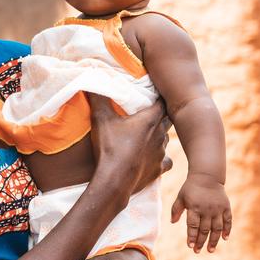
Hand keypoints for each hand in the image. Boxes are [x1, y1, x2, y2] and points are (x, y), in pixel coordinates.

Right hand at [87, 94, 171, 209]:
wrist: (115, 180)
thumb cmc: (110, 148)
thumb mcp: (101, 119)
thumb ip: (98, 98)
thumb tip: (91, 79)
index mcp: (150, 120)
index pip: (162, 102)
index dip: (159, 98)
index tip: (156, 94)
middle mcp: (160, 135)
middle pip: (168, 120)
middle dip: (162, 115)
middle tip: (153, 113)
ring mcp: (161, 153)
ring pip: (166, 140)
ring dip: (160, 136)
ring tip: (150, 135)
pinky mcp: (159, 169)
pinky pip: (166, 161)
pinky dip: (161, 159)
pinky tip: (155, 159)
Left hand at [171, 172, 231, 252]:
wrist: (207, 176)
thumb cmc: (191, 188)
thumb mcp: (181, 197)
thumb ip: (176, 209)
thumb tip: (172, 222)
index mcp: (194, 207)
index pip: (193, 226)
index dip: (192, 237)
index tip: (190, 246)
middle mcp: (206, 209)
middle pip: (204, 230)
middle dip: (201, 242)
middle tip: (197, 251)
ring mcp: (217, 209)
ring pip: (216, 228)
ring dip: (214, 240)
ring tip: (210, 250)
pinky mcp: (226, 207)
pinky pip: (228, 221)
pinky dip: (227, 230)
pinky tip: (225, 238)